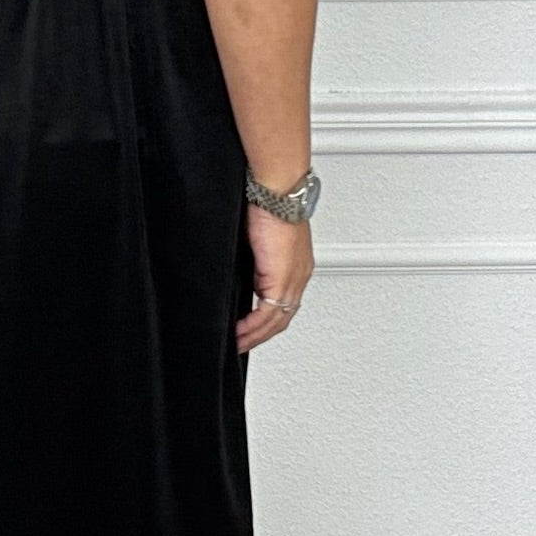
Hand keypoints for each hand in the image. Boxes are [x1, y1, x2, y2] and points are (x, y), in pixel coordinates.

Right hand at [237, 207, 312, 352]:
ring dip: (255, 335)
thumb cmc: (269, 201)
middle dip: (260, 334)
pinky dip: (252, 328)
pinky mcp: (282, 279)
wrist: (277, 191)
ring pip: (277, 320)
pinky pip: (268, 315)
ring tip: (237, 343)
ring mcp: (293, 279)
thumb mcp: (257, 236)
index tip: (248, 329)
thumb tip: (236, 266)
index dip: (266, 320)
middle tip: (241, 344)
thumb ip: (252, 257)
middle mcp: (299, 275)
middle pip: (282, 317)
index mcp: (295, 264)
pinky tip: (238, 333)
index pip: (283, 302)